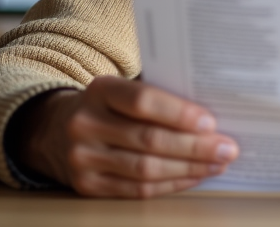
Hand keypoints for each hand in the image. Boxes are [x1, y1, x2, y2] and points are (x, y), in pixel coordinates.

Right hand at [10, 75, 238, 197]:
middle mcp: (85, 124)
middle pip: (149, 140)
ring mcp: (83, 159)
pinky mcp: (87, 186)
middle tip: (227, 148)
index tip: (211, 122)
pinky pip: (138, 190)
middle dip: (194, 147)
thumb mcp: (120, 89)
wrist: (52, 130)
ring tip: (217, 164)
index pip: (143, 101)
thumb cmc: (105, 106)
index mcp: (99, 90)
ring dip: (189, 169)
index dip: (179, 114)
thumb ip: (157, 97)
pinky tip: (194, 177)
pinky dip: (171, 184)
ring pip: (146, 170)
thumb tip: (210, 117)